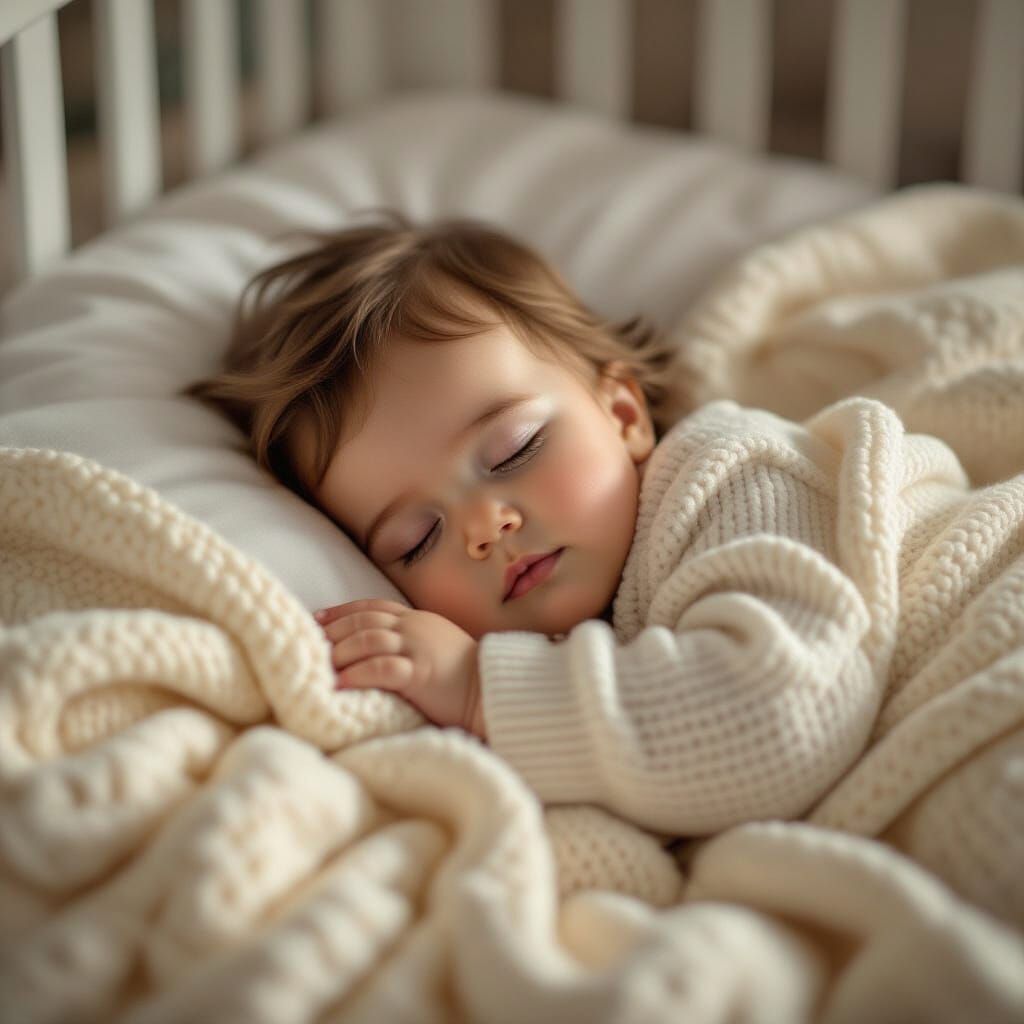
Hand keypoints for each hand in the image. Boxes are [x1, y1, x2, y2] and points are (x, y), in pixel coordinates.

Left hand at [314, 599, 485, 739]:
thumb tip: (381, 649)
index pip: (372, 607)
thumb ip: (411, 640)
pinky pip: (381, 668)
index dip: (342, 612)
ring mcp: (417, 648)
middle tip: (308, 643)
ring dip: (340, 652)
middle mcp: (414, 627)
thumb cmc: (465, 674)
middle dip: (333, 631)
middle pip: (363, 620)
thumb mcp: (436, 644)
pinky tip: (339, 684)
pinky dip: (357, 674)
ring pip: (367, 639)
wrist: (492, 690)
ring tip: (320, 666)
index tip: (317, 619)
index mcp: (417, 619)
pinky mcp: (420, 673)